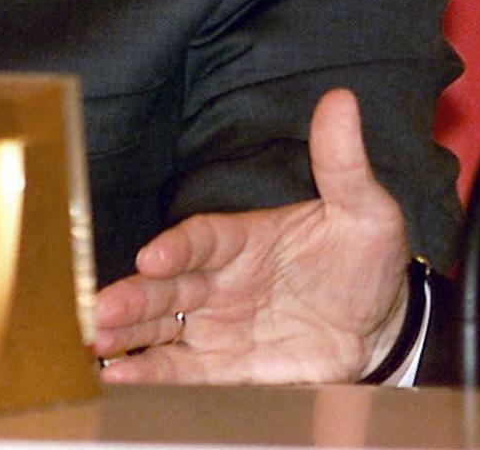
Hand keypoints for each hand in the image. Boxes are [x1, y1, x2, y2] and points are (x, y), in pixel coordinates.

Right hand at [92, 89, 411, 384]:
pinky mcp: (224, 367)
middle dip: (134, 296)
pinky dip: (149, 374)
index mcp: (245, 239)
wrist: (383, 325)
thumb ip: (342, 164)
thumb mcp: (364, 210)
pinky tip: (119, 378)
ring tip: (97, 342)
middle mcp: (220, 281)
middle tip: (102, 309)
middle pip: (167, 286)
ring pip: (161, 327)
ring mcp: (218, 325)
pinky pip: (180, 371)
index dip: (178, 246)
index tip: (155, 256)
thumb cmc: (366, 260)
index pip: (203, 238)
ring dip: (127, 334)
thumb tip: (340, 101)